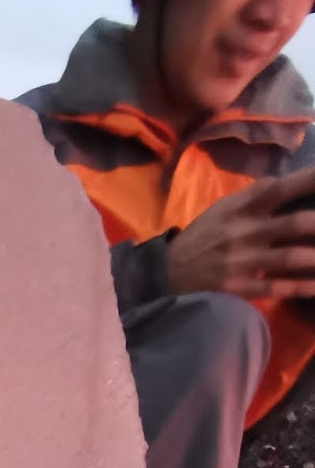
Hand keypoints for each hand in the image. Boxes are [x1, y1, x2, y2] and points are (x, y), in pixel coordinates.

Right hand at [166, 164, 314, 298]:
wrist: (167, 274)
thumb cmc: (202, 238)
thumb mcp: (223, 209)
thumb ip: (253, 196)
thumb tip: (285, 181)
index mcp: (242, 208)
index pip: (281, 188)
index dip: (310, 180)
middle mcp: (245, 232)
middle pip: (294, 224)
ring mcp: (242, 262)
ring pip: (289, 258)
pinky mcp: (238, 287)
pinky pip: (274, 288)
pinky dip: (298, 287)